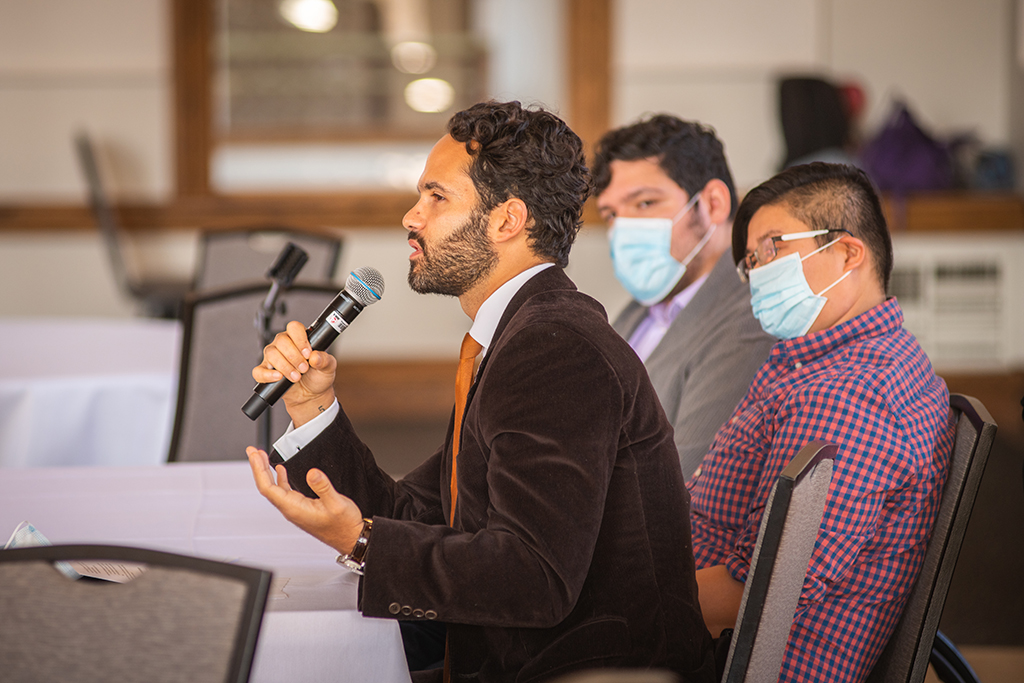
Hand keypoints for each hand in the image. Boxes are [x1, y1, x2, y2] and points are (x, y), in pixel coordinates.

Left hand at [247, 447, 364, 555]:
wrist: (351, 538)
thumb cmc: (344, 525)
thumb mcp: (337, 503)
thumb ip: (323, 487)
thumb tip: (311, 473)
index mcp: (295, 509)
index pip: (268, 488)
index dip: (259, 470)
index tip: (255, 455)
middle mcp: (291, 510)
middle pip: (267, 487)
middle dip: (258, 467)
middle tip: (252, 451)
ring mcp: (295, 509)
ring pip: (274, 488)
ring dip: (267, 472)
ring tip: (262, 457)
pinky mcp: (301, 507)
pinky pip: (284, 491)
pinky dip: (280, 478)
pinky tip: (281, 471)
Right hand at [253, 320, 337, 425]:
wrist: (311, 395)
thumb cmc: (318, 377)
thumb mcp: (328, 367)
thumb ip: (325, 360)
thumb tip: (315, 356)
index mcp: (299, 338)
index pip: (294, 327)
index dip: (300, 339)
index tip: (308, 353)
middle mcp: (284, 345)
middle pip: (281, 341)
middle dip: (294, 356)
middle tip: (304, 368)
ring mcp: (273, 358)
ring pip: (271, 354)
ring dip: (285, 366)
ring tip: (296, 377)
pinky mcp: (266, 372)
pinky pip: (259, 371)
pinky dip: (268, 375)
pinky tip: (279, 377)